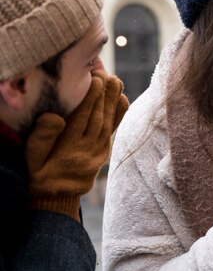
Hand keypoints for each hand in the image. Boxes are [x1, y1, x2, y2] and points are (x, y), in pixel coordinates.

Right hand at [25, 71, 128, 220]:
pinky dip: (119, 113)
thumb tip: (55, 116)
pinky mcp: (104, 151)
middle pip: (100, 116)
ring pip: (109, 121)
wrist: (57, 197)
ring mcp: (100, 150)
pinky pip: (114, 129)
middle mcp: (89, 149)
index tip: (94, 78)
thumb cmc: (40, 172)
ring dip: (113, 99)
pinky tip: (122, 97)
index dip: (91, 97)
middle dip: (104, 93)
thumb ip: (42, 137)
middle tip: (104, 72)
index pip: (84, 118)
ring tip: (114, 79)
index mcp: (70, 148)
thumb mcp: (32, 157)